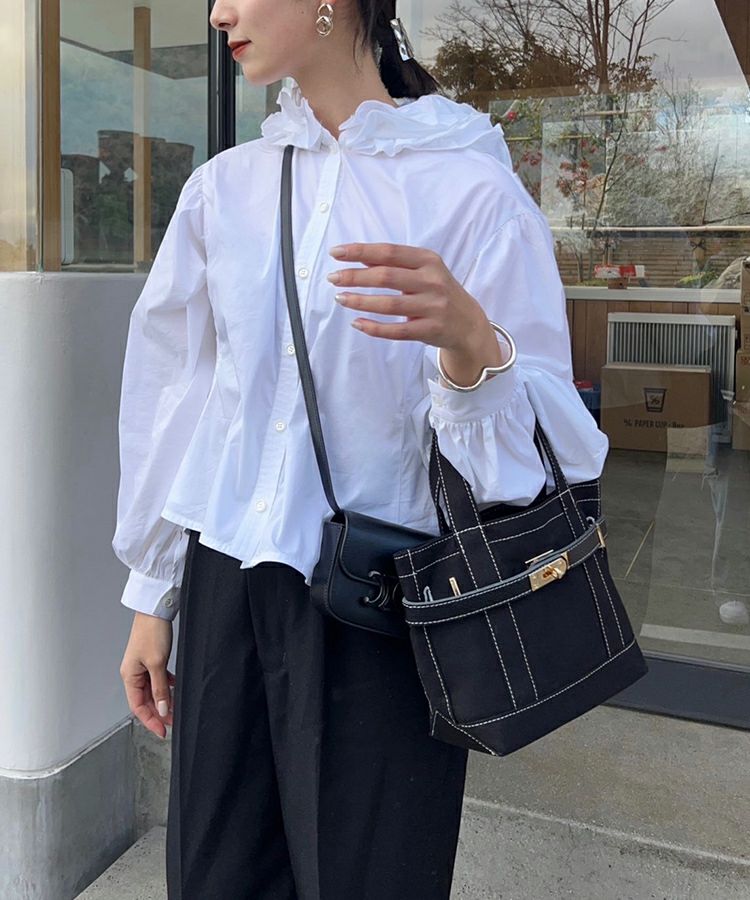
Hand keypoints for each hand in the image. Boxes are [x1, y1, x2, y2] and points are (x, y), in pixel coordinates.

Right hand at [120, 612, 175, 739]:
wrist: (156, 610)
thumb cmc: (152, 632)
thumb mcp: (157, 664)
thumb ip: (160, 689)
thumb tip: (161, 710)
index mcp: (129, 676)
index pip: (138, 706)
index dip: (150, 720)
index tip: (162, 731)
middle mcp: (133, 673)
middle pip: (145, 700)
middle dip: (158, 712)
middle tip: (173, 721)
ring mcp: (143, 666)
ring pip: (152, 690)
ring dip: (163, 700)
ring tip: (176, 709)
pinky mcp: (152, 659)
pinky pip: (157, 679)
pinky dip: (166, 686)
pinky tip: (175, 687)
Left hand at [328, 242, 508, 386]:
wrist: (468, 323)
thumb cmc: (437, 292)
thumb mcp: (423, 271)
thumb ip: (394, 264)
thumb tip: (358, 258)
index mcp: (428, 261)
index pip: (389, 252)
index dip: (360, 251)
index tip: (336, 253)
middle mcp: (432, 281)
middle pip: (386, 277)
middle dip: (355, 277)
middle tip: (333, 278)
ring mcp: (433, 307)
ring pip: (389, 305)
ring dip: (360, 302)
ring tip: (340, 299)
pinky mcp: (430, 330)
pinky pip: (396, 331)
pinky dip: (374, 327)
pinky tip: (357, 323)